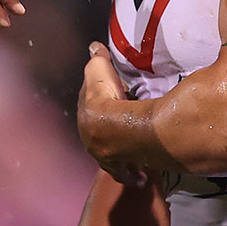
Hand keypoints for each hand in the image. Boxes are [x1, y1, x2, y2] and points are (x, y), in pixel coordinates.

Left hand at [78, 42, 147, 187]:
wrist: (116, 129)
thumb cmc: (107, 97)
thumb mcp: (100, 70)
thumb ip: (97, 59)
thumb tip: (94, 46)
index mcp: (85, 116)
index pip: (91, 106)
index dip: (101, 98)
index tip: (112, 94)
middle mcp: (90, 138)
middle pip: (102, 130)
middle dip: (108, 126)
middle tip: (122, 122)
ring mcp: (103, 155)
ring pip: (111, 152)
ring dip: (119, 151)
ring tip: (131, 151)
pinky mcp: (119, 168)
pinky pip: (125, 172)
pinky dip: (132, 174)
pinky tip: (141, 179)